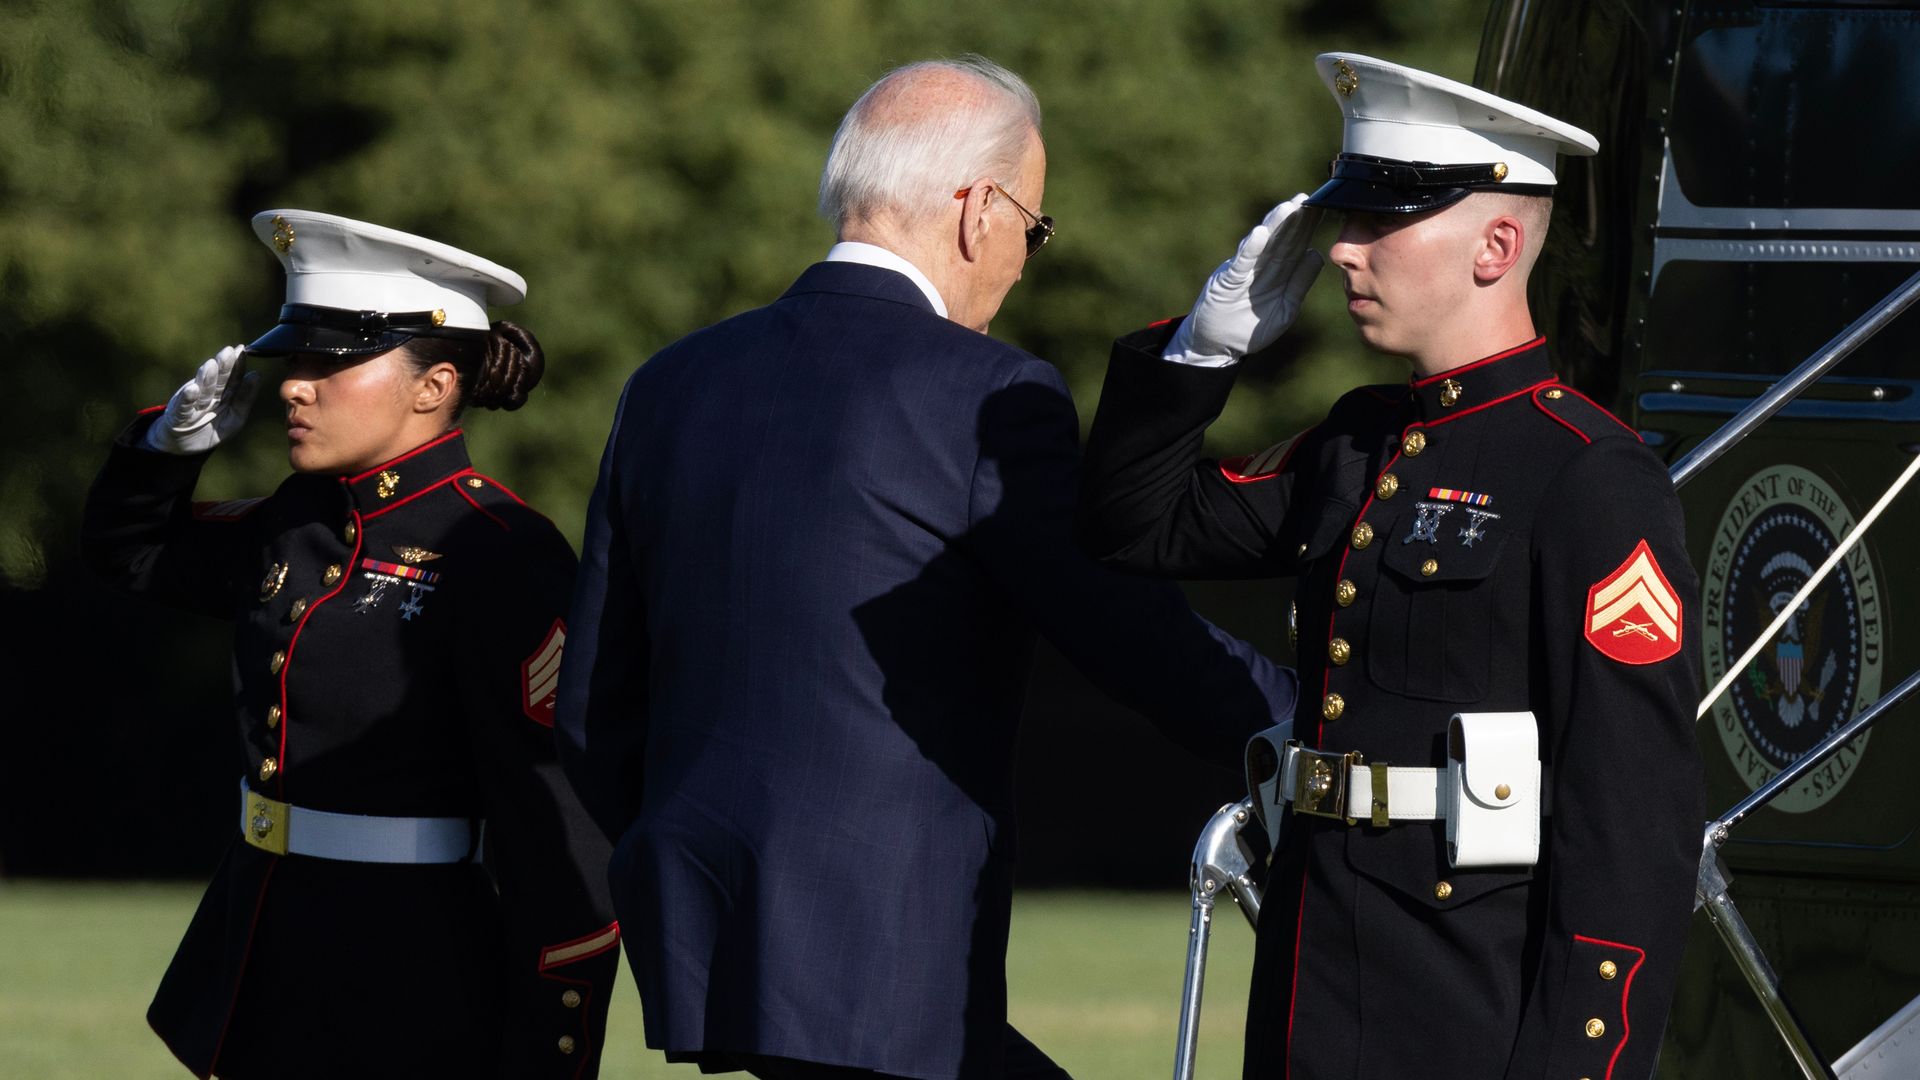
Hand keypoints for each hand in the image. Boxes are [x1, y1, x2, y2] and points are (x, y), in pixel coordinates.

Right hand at [144, 345, 259, 454]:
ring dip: (207, 377)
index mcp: (224, 393)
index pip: (232, 377)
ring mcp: (193, 403)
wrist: (185, 446)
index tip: (244, 350)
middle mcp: (208, 394)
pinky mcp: (178, 415)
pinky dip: (188, 398)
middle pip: (217, 379)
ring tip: (211, 365)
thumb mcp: (235, 416)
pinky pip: (184, 406)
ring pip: (202, 389)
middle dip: (223, 366)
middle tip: (229, 351)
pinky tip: (192, 389)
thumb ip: (245, 398)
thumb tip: (257, 375)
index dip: (238, 365)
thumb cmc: (213, 428)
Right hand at [1163, 194, 1323, 363]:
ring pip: (1263, 246)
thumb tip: (1316, 254)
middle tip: (1309, 198)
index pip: (1295, 246)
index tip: (1324, 208)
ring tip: (1289, 207)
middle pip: (1282, 240)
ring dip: (1275, 227)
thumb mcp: (1285, 308)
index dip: (1308, 228)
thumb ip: (1299, 283)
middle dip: (1296, 220)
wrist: (1216, 346)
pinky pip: (1241, 264)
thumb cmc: (1250, 327)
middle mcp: (1260, 268)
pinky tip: (1260, 233)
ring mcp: (1243, 273)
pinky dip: (1251, 249)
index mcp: (1276, 273)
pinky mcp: (1227, 283)